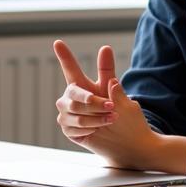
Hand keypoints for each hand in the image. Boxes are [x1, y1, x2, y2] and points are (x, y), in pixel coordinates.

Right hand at [53, 40, 158, 168]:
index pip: (71, 69)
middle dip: (93, 101)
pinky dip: (88, 128)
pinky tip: (98, 130)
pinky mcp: (68, 129)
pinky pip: (72, 126)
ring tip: (110, 120)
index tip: (57, 42)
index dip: (64, 56)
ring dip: (94, 117)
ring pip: (74, 112)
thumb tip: (105, 50)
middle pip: (74, 94)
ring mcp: (68, 114)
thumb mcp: (122, 95)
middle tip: (110, 106)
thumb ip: (111, 75)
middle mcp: (72, 98)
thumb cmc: (125, 118)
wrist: (127, 143)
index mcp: (84, 86)